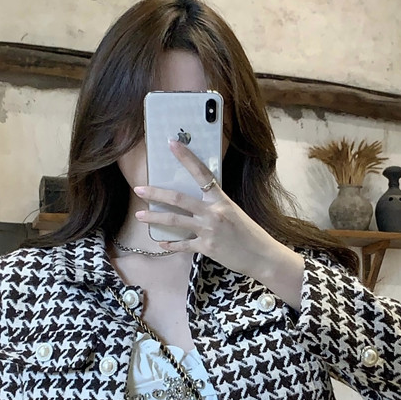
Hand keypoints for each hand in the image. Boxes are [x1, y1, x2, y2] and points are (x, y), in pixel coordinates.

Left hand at [133, 139, 303, 302]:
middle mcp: (213, 212)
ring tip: (139, 216)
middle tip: (139, 189)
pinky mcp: (206, 248)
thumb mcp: (234, 213)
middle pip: (178, 199)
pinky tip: (160, 243)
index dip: (186, 158)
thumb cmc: (249, 234)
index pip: (201, 173)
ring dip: (155, 218)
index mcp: (221, 200)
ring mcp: (209, 230)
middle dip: (156, 194)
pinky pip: (183, 245)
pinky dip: (171, 244)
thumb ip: (215, 206)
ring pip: (175, 221)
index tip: (172, 144)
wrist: (261, 256)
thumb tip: (197, 203)